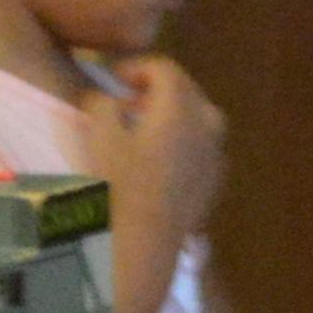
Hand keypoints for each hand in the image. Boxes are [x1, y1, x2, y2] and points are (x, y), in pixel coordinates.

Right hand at [74, 50, 227, 258]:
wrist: (142, 245)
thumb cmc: (118, 186)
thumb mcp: (99, 135)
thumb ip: (101, 104)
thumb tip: (106, 98)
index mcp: (181, 109)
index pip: (165, 69)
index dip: (137, 67)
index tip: (113, 77)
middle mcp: (206, 128)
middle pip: (188, 91)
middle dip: (157, 88)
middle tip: (127, 99)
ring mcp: (214, 158)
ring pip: (201, 120)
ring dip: (174, 115)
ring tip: (143, 129)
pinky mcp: (212, 185)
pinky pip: (202, 149)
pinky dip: (184, 142)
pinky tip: (159, 160)